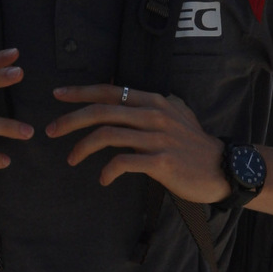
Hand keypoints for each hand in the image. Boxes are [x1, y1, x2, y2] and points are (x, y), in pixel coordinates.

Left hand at [46, 84, 230, 201]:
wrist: (222, 168)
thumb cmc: (194, 145)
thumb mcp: (176, 114)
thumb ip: (152, 105)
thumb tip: (128, 95)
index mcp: (154, 101)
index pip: (110, 91)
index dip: (81, 92)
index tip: (57, 95)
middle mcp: (154, 115)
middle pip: (102, 111)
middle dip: (70, 120)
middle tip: (50, 130)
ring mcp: (157, 138)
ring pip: (108, 135)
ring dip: (82, 147)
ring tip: (71, 159)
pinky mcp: (161, 162)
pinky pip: (123, 163)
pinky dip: (107, 171)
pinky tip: (103, 179)